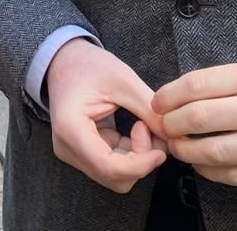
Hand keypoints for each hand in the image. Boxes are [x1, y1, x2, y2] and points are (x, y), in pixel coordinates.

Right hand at [44, 39, 167, 193]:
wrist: (64, 61)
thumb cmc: (88, 65)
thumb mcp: (123, 81)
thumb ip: (149, 110)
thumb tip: (172, 137)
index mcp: (71, 129)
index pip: (109, 167)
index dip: (140, 165)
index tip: (161, 152)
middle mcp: (68, 148)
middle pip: (114, 176)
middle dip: (141, 160)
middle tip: (151, 128)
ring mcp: (74, 153)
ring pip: (116, 175)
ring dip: (138, 158)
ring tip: (143, 126)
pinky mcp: (84, 153)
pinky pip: (114, 165)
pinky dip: (131, 154)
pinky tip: (136, 130)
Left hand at [153, 62, 236, 188]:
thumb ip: (222, 83)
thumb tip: (176, 96)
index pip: (197, 85)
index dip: (168, 96)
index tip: (157, 103)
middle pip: (199, 118)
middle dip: (171, 124)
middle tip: (163, 127)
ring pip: (213, 151)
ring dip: (186, 151)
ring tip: (178, 147)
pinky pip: (234, 176)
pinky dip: (210, 171)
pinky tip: (202, 164)